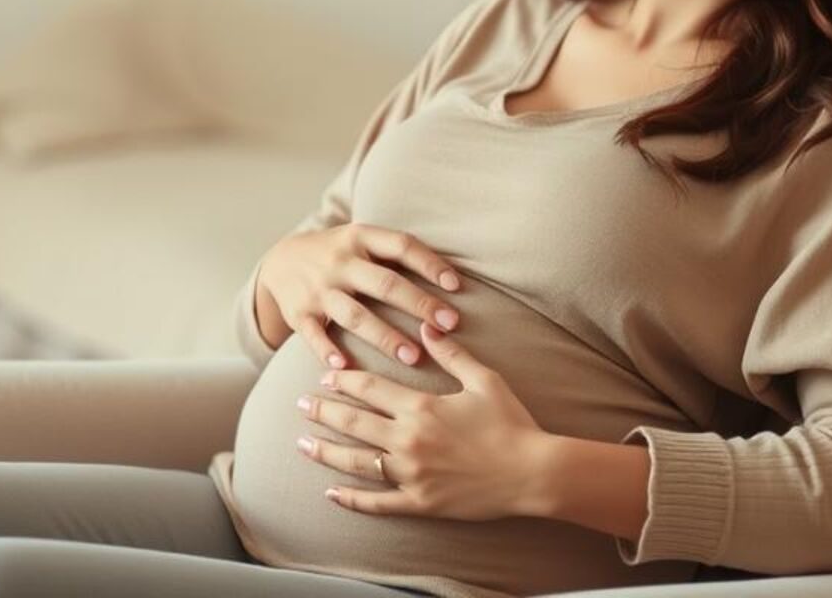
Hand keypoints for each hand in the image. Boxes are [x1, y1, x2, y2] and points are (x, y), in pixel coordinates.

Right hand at [258, 223, 466, 369]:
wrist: (280, 260)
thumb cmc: (339, 254)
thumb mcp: (362, 240)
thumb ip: (397, 254)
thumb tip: (454, 277)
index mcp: (360, 237)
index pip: (401, 246)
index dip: (430, 264)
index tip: (456, 286)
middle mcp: (340, 261)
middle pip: (384, 283)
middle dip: (419, 304)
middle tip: (449, 325)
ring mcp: (318, 288)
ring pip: (355, 314)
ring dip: (385, 336)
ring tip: (413, 357)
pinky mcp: (299, 313)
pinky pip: (314, 335)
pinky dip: (327, 350)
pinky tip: (344, 365)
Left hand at [296, 319, 546, 521]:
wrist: (532, 471)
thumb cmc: (512, 422)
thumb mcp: (483, 379)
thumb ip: (451, 353)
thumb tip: (427, 327)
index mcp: (421, 406)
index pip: (368, 388)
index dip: (343, 380)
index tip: (324, 376)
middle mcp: (408, 440)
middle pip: (353, 422)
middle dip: (322, 412)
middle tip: (298, 404)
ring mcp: (411, 474)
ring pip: (356, 462)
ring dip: (326, 452)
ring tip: (302, 444)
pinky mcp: (420, 503)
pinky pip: (377, 503)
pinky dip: (352, 500)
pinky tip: (331, 495)